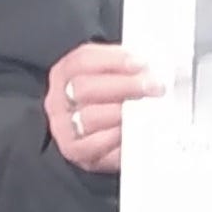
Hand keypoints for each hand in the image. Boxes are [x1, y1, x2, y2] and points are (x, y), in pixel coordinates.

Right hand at [44, 43, 163, 174]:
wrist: (102, 136)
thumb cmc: (110, 100)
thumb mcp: (112, 76)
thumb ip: (125, 69)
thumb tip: (149, 68)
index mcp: (64, 73)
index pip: (83, 60)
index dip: (114, 60)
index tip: (142, 64)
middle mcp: (58, 99)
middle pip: (85, 88)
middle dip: (124, 86)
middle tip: (153, 87)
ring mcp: (63, 127)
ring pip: (89, 117)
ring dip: (123, 112)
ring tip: (147, 109)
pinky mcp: (75, 151)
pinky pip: (95, 144)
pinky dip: (117, 136)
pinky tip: (134, 130)